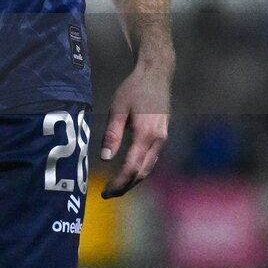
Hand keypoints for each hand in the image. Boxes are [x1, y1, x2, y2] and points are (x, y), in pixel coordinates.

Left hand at [100, 58, 171, 197]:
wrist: (156, 74)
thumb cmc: (134, 88)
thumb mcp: (118, 108)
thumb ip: (112, 134)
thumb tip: (104, 158)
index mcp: (147, 135)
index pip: (131, 167)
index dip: (118, 183)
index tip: (105, 192)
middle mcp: (158, 140)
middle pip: (142, 173)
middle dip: (126, 186)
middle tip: (108, 193)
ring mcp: (163, 139)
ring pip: (148, 168)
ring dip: (133, 180)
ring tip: (116, 186)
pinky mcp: (162, 135)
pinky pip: (151, 159)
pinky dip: (139, 169)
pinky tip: (128, 170)